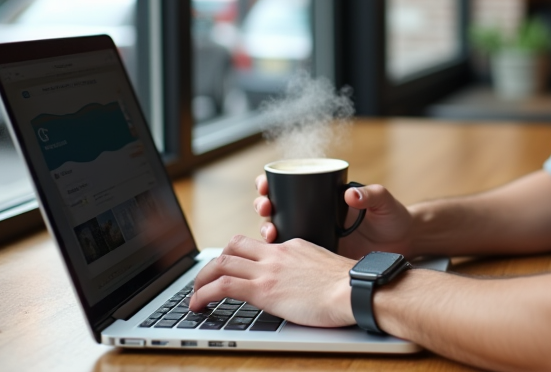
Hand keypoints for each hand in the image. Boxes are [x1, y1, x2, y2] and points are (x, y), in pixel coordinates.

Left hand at [189, 234, 353, 325]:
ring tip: (195, 294)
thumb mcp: (327, 269)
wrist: (356, 289)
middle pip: (234, 245)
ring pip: (221, 262)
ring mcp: (268, 270)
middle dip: (215, 262)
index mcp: (294, 246)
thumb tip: (310, 285)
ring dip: (202, 278)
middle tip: (207, 278)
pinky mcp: (263, 290)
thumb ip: (311, 272)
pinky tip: (197, 305)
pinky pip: (222, 286)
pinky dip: (203, 294)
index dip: (242, 256)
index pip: (259, 245)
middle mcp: (277, 253)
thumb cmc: (351, 286)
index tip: (237, 268)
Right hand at [253, 175, 416, 258]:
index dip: (271, 183)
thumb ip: (371, 195)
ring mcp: (315, 233)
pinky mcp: (319, 256)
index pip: (291, 183)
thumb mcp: (384, 203)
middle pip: (279, 206)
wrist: (403, 245)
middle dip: (264, 205)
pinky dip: (279, 254)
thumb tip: (351, 194)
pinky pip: (293, 255)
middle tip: (264, 207)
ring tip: (269, 232)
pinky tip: (274, 255)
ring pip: (281, 230)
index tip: (264, 184)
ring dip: (267, 229)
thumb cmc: (394, 218)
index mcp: (326, 195)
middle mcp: (316, 212)